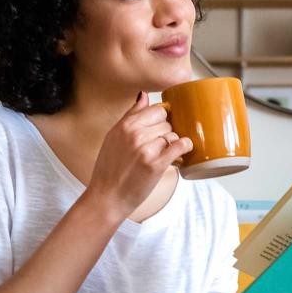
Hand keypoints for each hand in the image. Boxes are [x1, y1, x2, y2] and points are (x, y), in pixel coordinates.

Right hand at [86, 91, 193, 219]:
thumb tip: (143, 95)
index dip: (162, 120)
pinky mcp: (156, 164)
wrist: (107, 197)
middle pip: (167, 122)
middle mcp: (135, 134)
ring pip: (173, 134)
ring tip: (166, 155)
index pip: (156, 110)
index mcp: (124, 126)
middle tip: (162, 147)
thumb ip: (130, 115)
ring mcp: (146, 148)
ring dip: (173, 144)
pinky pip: (180, 146)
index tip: (160, 130)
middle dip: (167, 134)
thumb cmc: (109, 169)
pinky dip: (185, 148)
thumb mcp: (113, 137)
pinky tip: (181, 153)